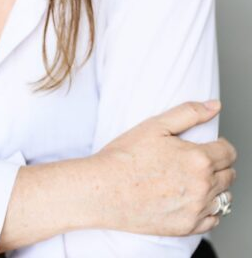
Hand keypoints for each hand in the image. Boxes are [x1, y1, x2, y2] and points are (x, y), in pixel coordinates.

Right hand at [86, 100, 236, 235]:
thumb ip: (190, 112)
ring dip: (216, 187)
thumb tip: (215, 105)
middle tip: (196, 161)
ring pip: (224, 198)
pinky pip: (213, 220)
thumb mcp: (156, 125)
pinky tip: (192, 200)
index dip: (221, 146)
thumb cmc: (126, 156)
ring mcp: (196, 209)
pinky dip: (208, 210)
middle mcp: (202, 186)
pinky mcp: (186, 227)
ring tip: (194, 180)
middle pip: (229, 175)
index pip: (229, 152)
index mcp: (198, 158)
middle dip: (219, 165)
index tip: (210, 146)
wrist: (104, 190)